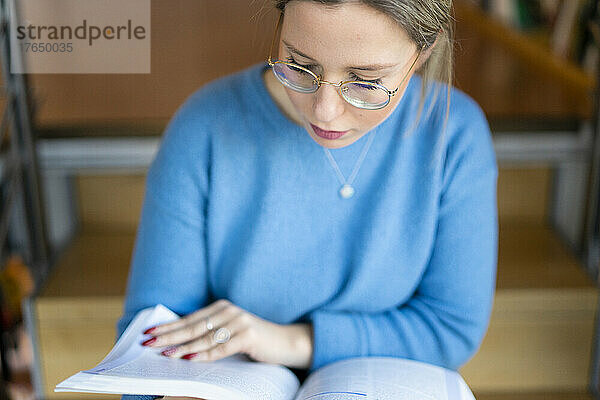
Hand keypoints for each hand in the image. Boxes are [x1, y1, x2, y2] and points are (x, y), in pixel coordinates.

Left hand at [141, 299, 313, 368]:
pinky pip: (222, 347)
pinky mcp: (248, 335)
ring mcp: (239, 322)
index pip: (190, 319)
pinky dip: (204, 354)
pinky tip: (190, 359)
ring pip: (205, 337)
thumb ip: (211, 332)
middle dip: (169, 335)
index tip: (149, 332)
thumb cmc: (254, 340)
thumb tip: (178, 343)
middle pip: (193, 326)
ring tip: (165, 353)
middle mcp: (229, 311)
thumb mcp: (230, 331)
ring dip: (183, 346)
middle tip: (149, 342)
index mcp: (222, 308)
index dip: (169, 326)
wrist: (285, 342)